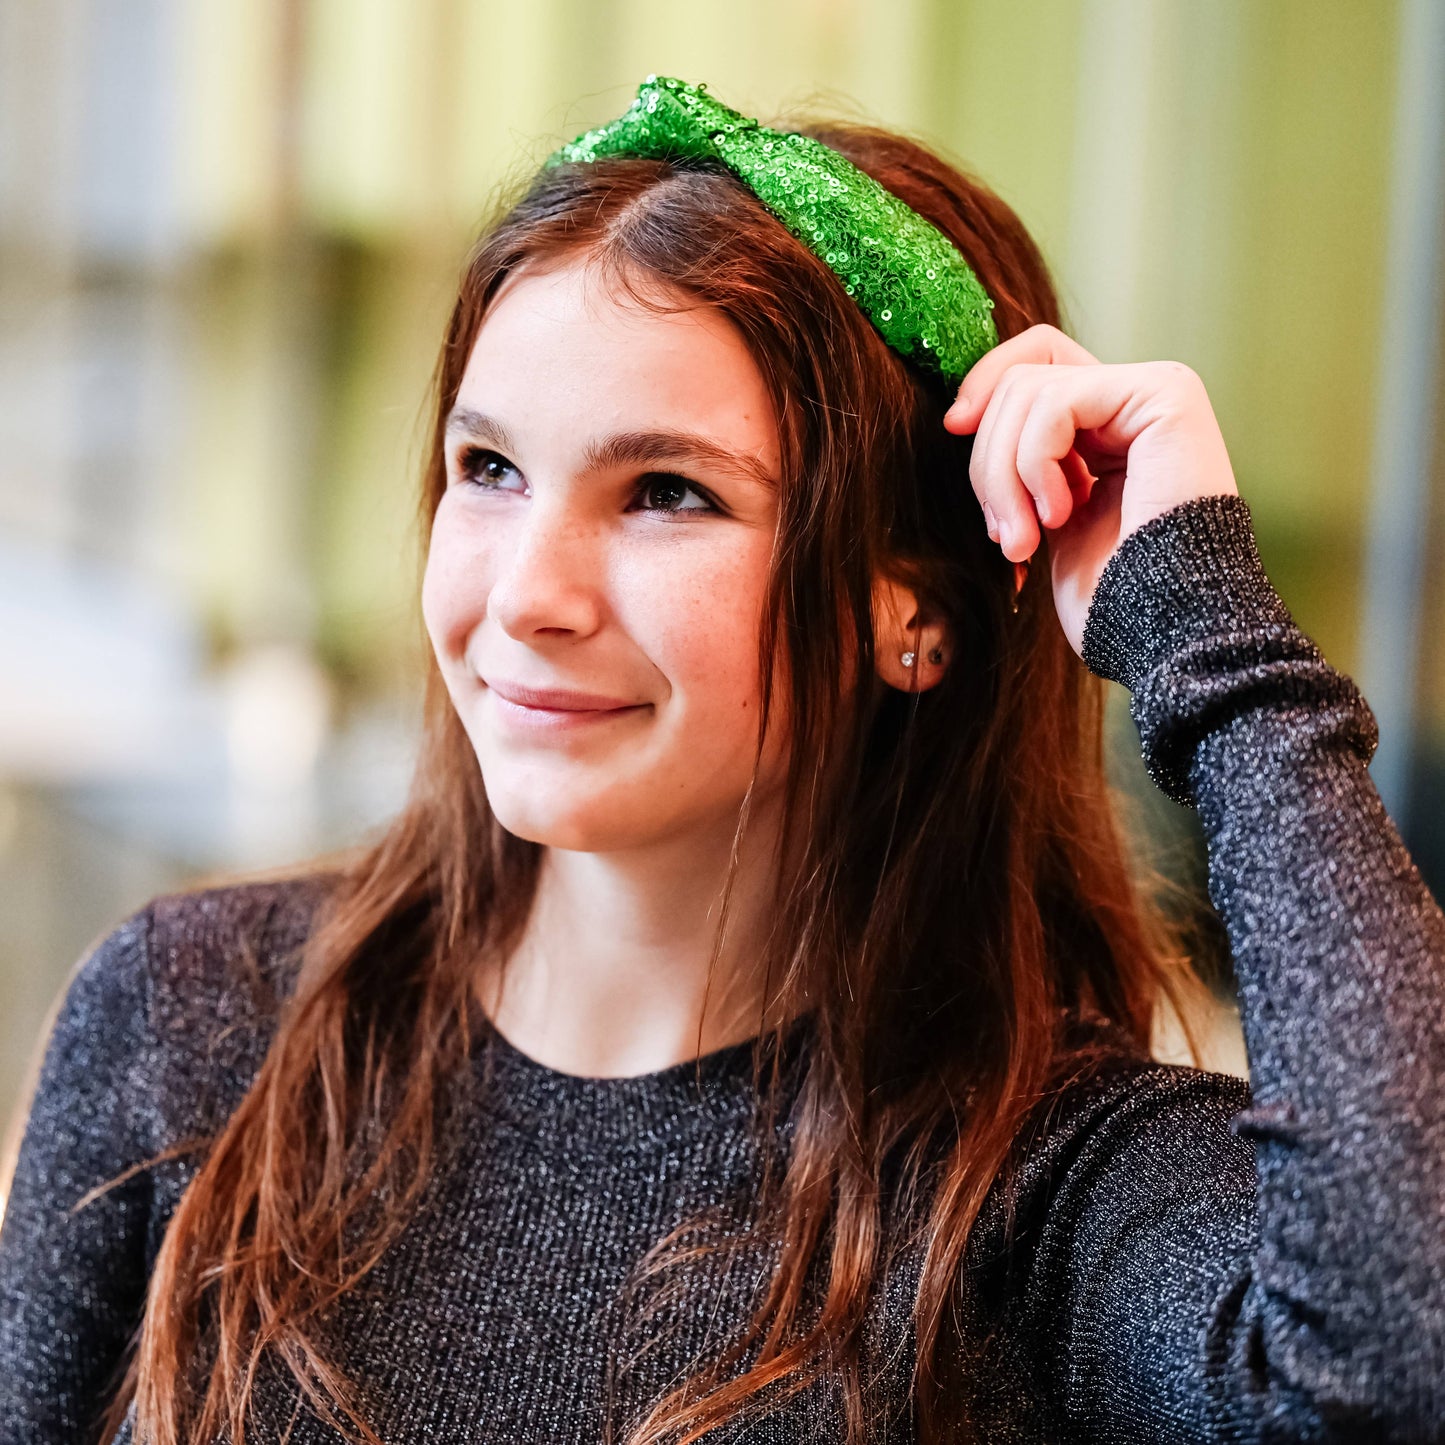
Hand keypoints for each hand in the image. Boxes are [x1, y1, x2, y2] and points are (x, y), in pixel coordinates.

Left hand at [943, 323, 1239, 658]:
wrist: (1161, 632)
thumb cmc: (1106, 596)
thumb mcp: (1039, 517)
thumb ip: (1017, 461)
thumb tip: (962, 416)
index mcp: (1106, 426)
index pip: (1033, 361)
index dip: (983, 384)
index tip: (954, 428)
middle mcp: (1133, 400)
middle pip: (1020, 380)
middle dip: (989, 462)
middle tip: (1005, 538)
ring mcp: (1153, 391)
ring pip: (1028, 389)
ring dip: (1006, 476)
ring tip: (1025, 542)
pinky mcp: (1163, 396)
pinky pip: (1056, 402)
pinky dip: (1036, 464)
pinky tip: (1062, 515)